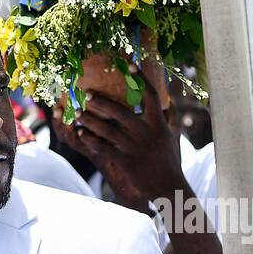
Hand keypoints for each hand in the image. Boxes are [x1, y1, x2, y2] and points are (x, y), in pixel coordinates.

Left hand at [57, 52, 184, 205]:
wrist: (168, 187)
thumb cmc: (170, 160)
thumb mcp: (173, 136)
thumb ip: (170, 117)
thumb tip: (170, 100)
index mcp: (158, 123)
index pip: (150, 96)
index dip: (140, 79)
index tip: (129, 66)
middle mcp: (145, 133)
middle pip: (119, 111)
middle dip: (101, 101)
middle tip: (87, 94)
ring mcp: (133, 147)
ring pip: (106, 129)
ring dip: (90, 120)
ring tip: (79, 113)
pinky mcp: (124, 161)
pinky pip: (103, 147)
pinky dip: (91, 140)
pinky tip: (82, 133)